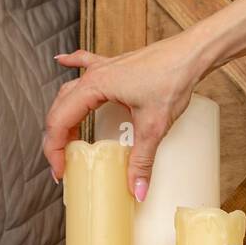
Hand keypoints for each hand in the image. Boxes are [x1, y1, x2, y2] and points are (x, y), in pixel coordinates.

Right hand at [43, 32, 204, 199]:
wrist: (191, 54)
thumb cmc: (172, 78)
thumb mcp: (154, 126)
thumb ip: (142, 160)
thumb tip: (136, 190)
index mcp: (93, 87)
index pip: (60, 122)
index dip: (54, 149)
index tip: (61, 170)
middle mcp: (93, 75)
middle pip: (60, 109)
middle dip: (57, 139)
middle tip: (64, 164)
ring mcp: (104, 68)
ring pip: (70, 92)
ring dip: (64, 116)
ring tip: (68, 140)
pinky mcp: (116, 66)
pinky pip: (85, 64)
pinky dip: (72, 65)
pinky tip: (62, 62)